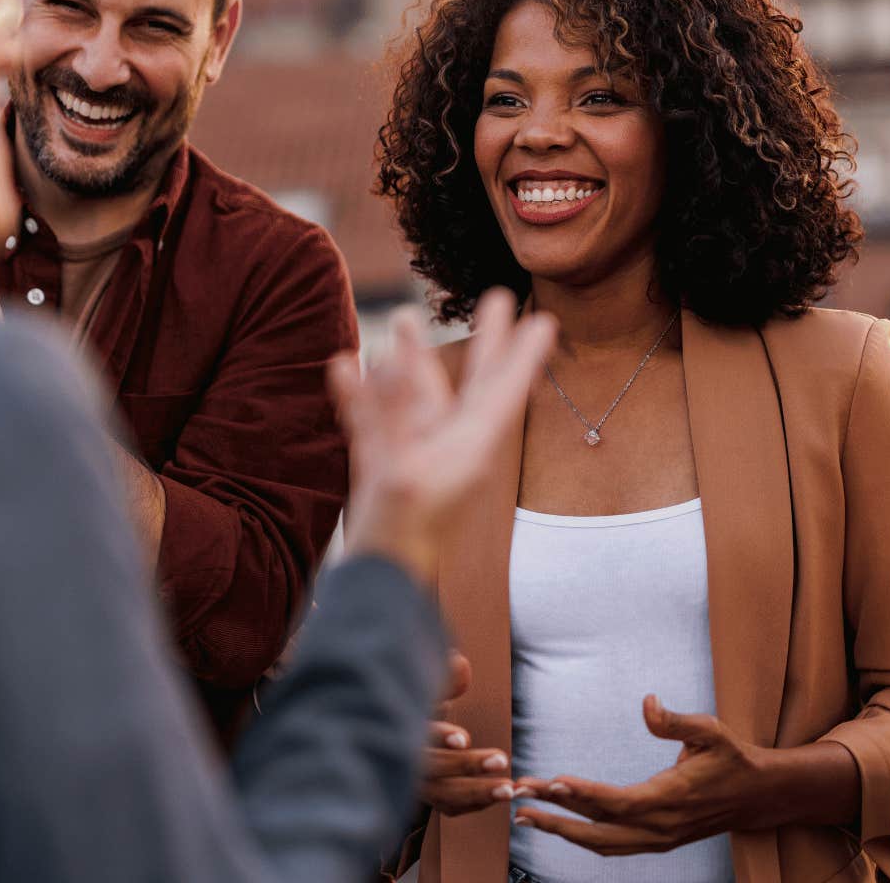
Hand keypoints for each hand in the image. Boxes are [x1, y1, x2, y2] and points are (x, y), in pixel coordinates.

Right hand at [327, 289, 554, 581]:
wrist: (380, 593)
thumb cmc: (399, 541)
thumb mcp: (397, 477)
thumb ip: (383, 422)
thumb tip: (369, 364)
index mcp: (468, 450)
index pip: (502, 391)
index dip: (522, 355)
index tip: (545, 321)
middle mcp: (448, 449)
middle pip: (470, 383)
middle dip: (482, 341)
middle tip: (498, 296)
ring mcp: (417, 460)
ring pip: (417, 397)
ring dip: (409, 360)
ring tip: (401, 318)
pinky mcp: (384, 474)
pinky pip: (374, 425)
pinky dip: (360, 396)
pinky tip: (344, 367)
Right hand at [420, 651, 516, 815]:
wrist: (404, 730)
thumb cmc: (423, 703)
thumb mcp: (430, 687)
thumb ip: (446, 677)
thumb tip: (459, 663)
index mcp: (404, 726)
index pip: (416, 734)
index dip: (439, 737)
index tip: (464, 739)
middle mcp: (404, 758)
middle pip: (432, 768)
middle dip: (466, 766)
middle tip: (501, 760)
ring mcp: (415, 783)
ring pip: (442, 794)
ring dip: (477, 792)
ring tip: (508, 788)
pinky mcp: (429, 797)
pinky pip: (451, 807)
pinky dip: (476, 803)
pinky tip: (499, 794)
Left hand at [512, 694, 795, 854]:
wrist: (758, 796)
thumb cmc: (731, 758)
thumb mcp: (710, 730)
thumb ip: (675, 721)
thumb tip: (647, 702)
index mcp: (669, 798)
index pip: (616, 801)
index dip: (582, 795)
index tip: (550, 782)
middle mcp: (659, 826)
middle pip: (597, 829)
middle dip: (554, 817)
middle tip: (517, 800)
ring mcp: (657, 839)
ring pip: (600, 843)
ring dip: (561, 831)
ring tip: (526, 816)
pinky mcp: (656, 842)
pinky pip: (612, 846)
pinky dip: (582, 838)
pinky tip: (560, 826)